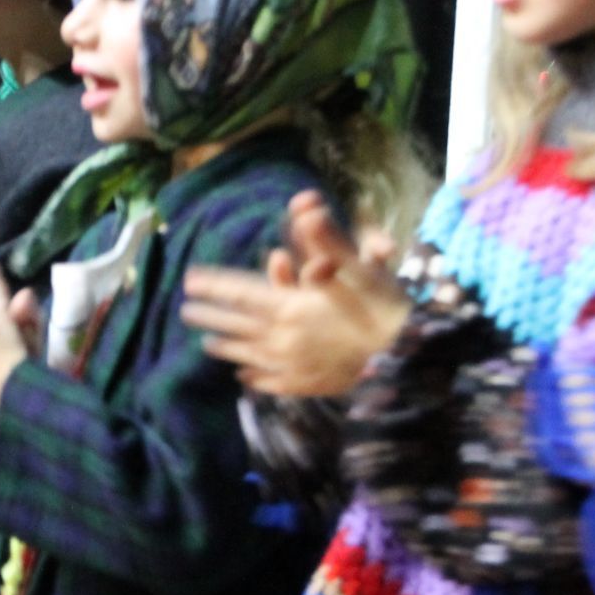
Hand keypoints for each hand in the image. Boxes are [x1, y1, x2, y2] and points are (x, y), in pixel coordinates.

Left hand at [180, 192, 408, 397]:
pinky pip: (274, 382)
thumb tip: (305, 208)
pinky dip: (256, 379)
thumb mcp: (358, 268)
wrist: (408, 362)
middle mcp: (285, 339)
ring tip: (207, 344)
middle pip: (238, 326)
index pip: (243, 293)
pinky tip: (245, 377)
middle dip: (211, 316)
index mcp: (293, 307)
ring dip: (227, 348)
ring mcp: (295, 367)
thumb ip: (327, 240)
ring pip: (251, 356)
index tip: (190, 281)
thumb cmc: (386, 309)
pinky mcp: (309, 386)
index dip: (215, 286)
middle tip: (186, 311)